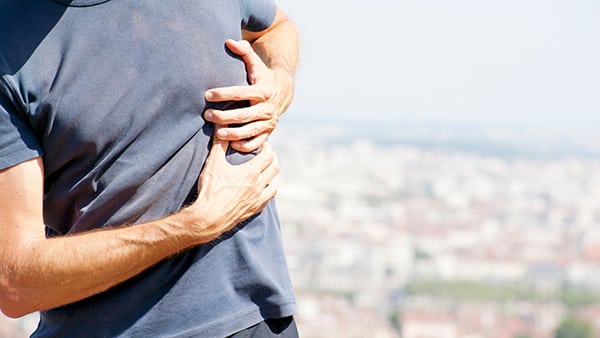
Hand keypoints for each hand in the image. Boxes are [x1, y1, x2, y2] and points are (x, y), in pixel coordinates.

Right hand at [187, 125, 278, 242]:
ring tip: (267, 170)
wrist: (209, 218)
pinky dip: (268, 191)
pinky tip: (263, 189)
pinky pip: (268, 199)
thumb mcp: (213, 164)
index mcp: (251, 173)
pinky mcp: (254, 210)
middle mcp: (259, 186)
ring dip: (273, 175)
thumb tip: (220, 126)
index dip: (267, 147)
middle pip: (275, 168)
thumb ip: (219, 143)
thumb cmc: (210, 190)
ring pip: (275, 185)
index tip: (263, 143)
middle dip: (272, 158)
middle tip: (266, 154)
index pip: (268, 155)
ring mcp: (258, 200)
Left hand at [204, 39, 293, 152]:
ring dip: (232, 134)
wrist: (282, 91)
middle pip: (243, 115)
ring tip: (216, 133)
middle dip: (223, 116)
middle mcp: (267, 108)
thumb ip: (244, 52)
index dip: (223, 94)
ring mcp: (268, 122)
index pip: (241, 93)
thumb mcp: (255, 63)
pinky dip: (244, 146)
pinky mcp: (268, 132)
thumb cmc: (261, 76)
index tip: (207, 94)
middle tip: (207, 115)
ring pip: (249, 131)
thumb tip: (228, 41)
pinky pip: (256, 143)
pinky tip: (231, 144)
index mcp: (263, 90)